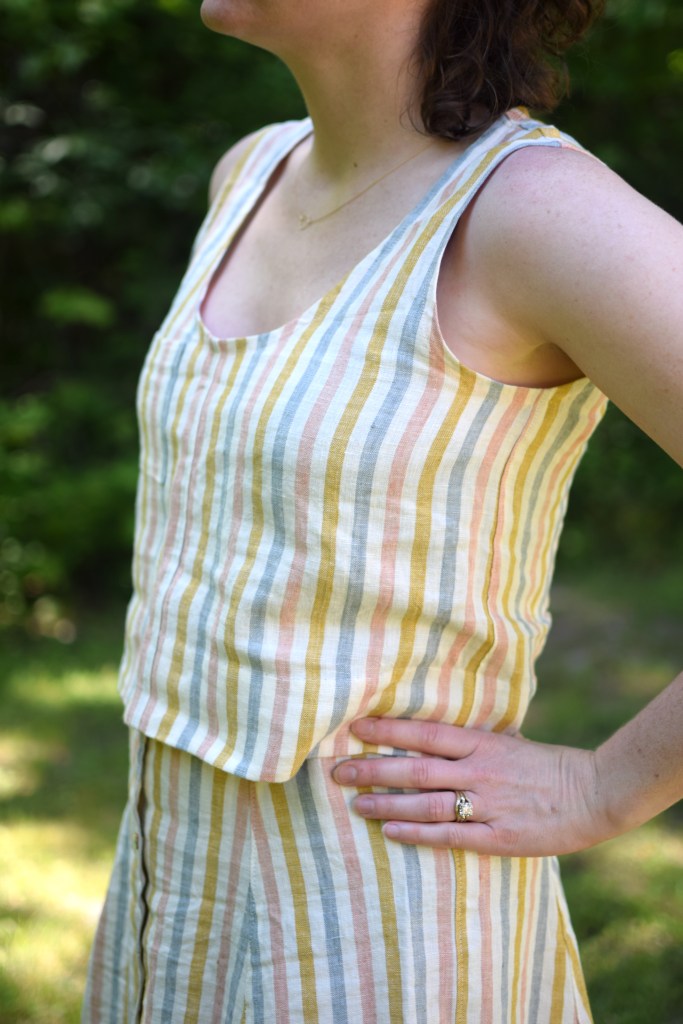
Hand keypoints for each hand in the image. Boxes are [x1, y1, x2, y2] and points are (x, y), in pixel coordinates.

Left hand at [331, 717, 610, 856]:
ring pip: (425, 803)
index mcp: (482, 742)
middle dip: (373, 769)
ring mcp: (487, 804)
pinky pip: (448, 835)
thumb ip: (475, 739)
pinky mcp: (497, 837)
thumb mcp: (510, 741)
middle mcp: (478, 770)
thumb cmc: (548, 765)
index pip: (424, 732)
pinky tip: (390, 831)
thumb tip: (439, 729)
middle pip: (414, 768)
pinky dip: (416, 833)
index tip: (354, 727)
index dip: (387, 729)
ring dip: (386, 803)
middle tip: (338, 771)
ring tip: (355, 804)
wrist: (594, 793)